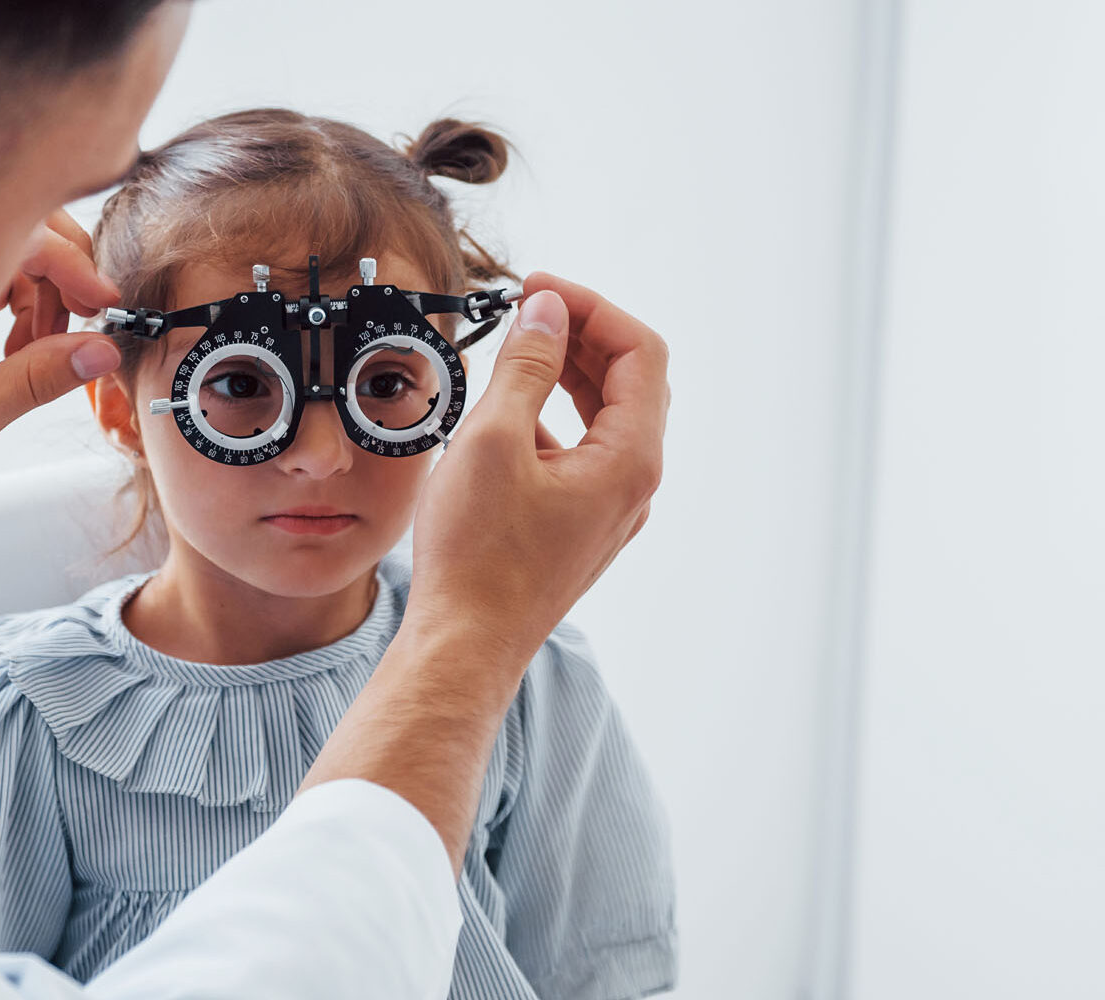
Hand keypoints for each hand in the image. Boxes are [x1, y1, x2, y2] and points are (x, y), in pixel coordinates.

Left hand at [0, 209, 125, 521]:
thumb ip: (30, 383)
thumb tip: (98, 350)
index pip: (16, 234)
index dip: (70, 264)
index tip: (102, 305)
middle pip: (19, 233)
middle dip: (62, 276)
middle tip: (80, 327)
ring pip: (13, 258)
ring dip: (46, 298)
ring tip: (40, 353)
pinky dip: (26, 311)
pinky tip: (20, 351)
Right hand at [407, 271, 669, 661]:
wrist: (463, 646)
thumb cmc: (476, 557)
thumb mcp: (493, 439)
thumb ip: (525, 365)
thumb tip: (547, 310)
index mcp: (630, 460)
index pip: (641, 352)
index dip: (592, 307)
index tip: (538, 289)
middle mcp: (633, 485)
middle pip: (629, 381)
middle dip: (581, 334)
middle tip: (525, 309)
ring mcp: (608, 510)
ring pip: (604, 418)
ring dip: (564, 373)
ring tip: (512, 350)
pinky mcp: (578, 527)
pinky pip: (580, 453)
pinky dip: (550, 418)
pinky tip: (502, 416)